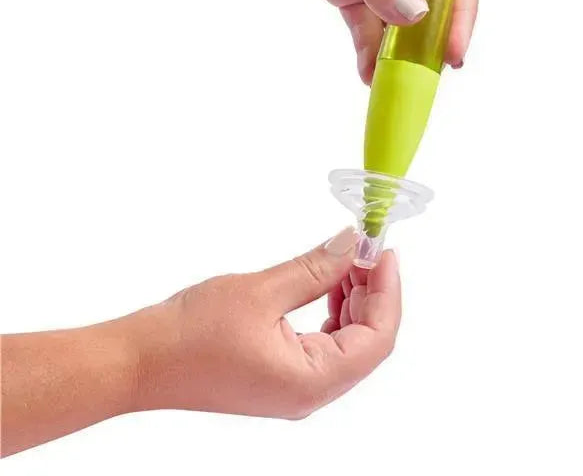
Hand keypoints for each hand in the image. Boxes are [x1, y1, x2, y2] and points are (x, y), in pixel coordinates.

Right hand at [0, 229, 398, 454]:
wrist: (140, 361)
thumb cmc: (191, 333)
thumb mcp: (263, 290)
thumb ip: (316, 267)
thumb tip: (353, 244)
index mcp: (312, 381)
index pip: (378, 338)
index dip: (388, 291)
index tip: (385, 251)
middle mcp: (310, 393)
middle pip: (367, 341)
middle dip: (372, 291)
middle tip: (366, 248)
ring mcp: (295, 388)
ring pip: (348, 342)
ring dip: (353, 299)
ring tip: (346, 260)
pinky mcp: (279, 377)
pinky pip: (324, 345)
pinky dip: (332, 311)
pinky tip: (325, 283)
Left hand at [222, 0, 477, 82]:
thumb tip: (415, 16)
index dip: (460, 12)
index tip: (453, 50)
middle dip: (428, 37)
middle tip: (429, 75)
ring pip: (393, 16)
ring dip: (395, 49)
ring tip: (395, 82)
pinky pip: (363, 21)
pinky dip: (367, 47)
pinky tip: (368, 71)